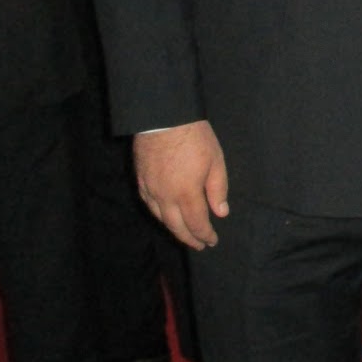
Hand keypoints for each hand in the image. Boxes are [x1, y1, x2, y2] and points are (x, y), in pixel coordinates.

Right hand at [133, 120, 228, 250]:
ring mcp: (150, 189)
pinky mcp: (140, 179)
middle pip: (177, 226)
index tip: (212, 240)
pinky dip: (158, 214)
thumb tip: (221, 213)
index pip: (197, 223)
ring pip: (161, 217)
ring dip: (173, 228)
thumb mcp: (216, 161)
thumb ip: (218, 190)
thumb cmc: (194, 137)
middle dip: (190, 238)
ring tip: (184, 233)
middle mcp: (166, 197)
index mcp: (186, 193)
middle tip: (199, 245)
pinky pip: (149, 204)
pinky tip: (164, 215)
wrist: (164, 117)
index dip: (205, 235)